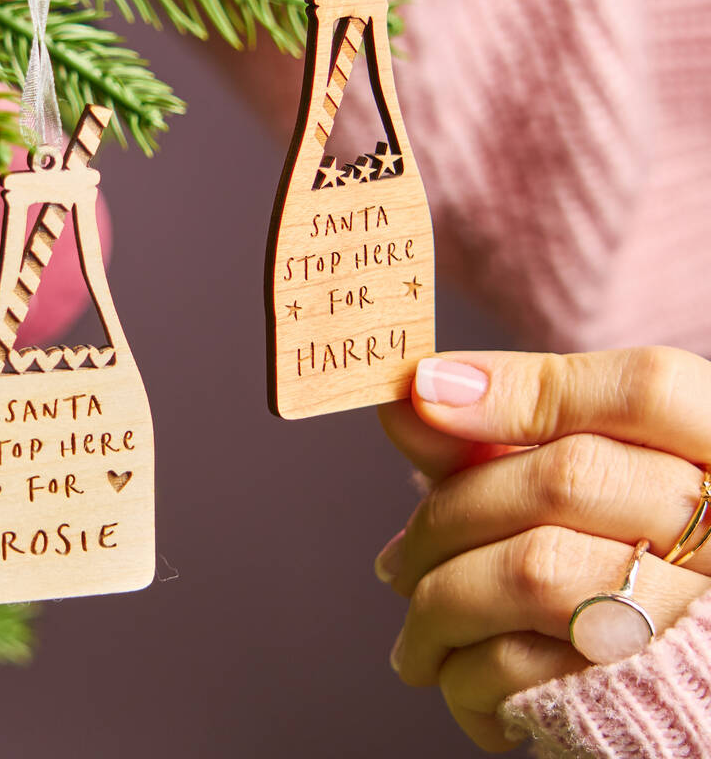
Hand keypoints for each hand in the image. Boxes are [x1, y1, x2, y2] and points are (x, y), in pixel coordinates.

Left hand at [375, 347, 710, 751]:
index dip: (523, 385)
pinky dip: (470, 674)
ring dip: (441, 601)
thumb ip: (506, 437)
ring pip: (538, 570)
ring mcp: (706, 606)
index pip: (647, 389)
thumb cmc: (625, 564)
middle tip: (394, 561)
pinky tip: (455, 675)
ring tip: (414, 632)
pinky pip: (537, 668)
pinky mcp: (662, 689)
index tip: (420, 389)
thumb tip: (406, 396)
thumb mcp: (585, 485)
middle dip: (448, 514)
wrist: (682, 684)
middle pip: (567, 477)